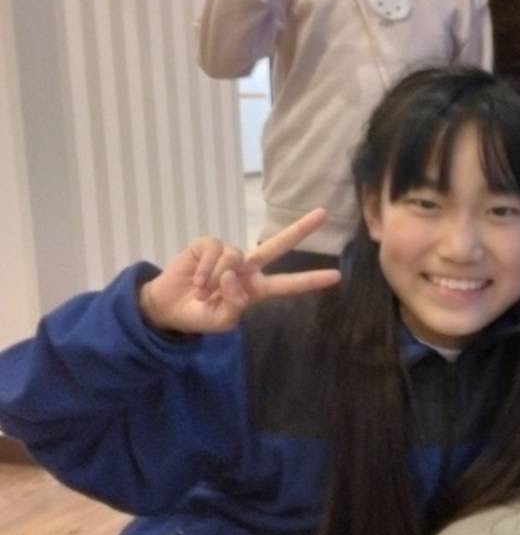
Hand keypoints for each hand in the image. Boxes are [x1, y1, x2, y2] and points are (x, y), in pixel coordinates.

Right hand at [138, 210, 340, 334]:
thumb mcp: (221, 321)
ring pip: (235, 257)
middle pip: (278, 245)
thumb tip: (235, 278)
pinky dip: (205, 269)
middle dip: (300, 229)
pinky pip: (214, 250)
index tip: (336, 276)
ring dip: (216, 278)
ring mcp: (229, 253)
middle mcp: (248, 267)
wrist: (169, 307)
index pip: (288, 284)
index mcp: (256, 289)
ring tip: (203, 292)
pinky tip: (196, 281)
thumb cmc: (200, 315)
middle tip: (324, 213)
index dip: (310, 281)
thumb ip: (234, 306)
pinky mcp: (208, 244)